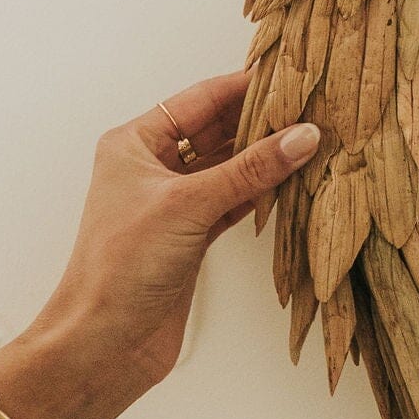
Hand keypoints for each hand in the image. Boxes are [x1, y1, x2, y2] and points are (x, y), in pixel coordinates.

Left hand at [0, 76, 317, 418]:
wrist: (105, 342)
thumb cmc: (122, 266)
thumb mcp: (189, 205)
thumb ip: (250, 169)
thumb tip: (303, 135)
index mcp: (135, 143)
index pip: (199, 100)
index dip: (245, 88)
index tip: (292, 77)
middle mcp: (152, 167)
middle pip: (216, 130)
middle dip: (261, 120)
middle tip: (313, 106)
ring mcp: (174, 203)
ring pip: (229, 166)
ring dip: (265, 156)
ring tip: (313, 138)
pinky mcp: (191, 236)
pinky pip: (234, 199)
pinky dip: (261, 190)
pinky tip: (293, 179)